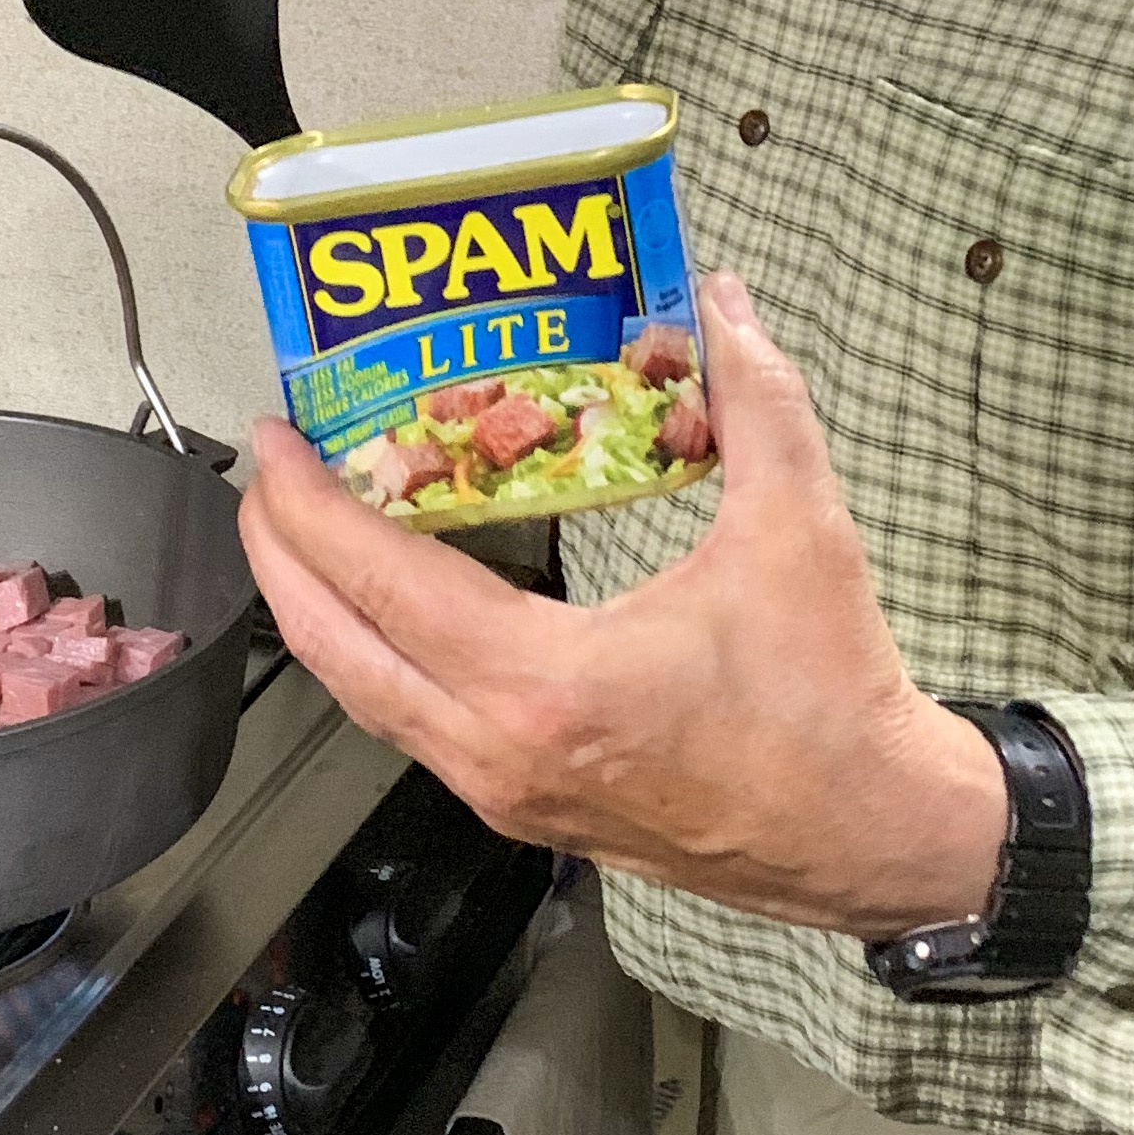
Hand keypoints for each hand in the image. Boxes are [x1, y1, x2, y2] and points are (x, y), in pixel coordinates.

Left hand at [237, 273, 1006, 935]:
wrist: (870, 833)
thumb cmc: (830, 701)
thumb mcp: (797, 529)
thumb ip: (756, 398)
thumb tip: (723, 301)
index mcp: (545, 683)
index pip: (381, 582)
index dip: (309, 503)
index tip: (274, 439)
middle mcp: (498, 750)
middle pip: (332, 650)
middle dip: (278, 557)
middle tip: (264, 478)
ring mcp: (504, 791)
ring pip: (363, 699)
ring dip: (319, 612)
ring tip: (307, 533)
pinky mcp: (526, 809)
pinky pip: (411, 726)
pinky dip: (377, 657)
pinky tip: (391, 608)